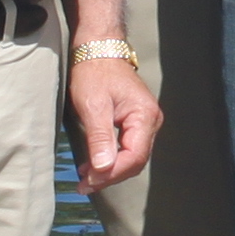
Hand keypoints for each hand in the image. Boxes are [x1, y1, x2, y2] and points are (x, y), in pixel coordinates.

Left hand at [67, 54, 159, 189]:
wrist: (97, 50)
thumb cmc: (94, 72)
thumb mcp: (93, 105)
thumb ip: (99, 138)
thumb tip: (103, 168)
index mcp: (144, 116)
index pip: (134, 156)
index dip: (113, 173)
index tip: (89, 181)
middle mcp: (150, 121)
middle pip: (135, 160)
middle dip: (110, 175)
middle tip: (84, 185)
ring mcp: (144, 122)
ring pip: (131, 157)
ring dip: (109, 170)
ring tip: (85, 178)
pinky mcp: (135, 122)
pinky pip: (127, 148)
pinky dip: (111, 159)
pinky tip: (93, 165)